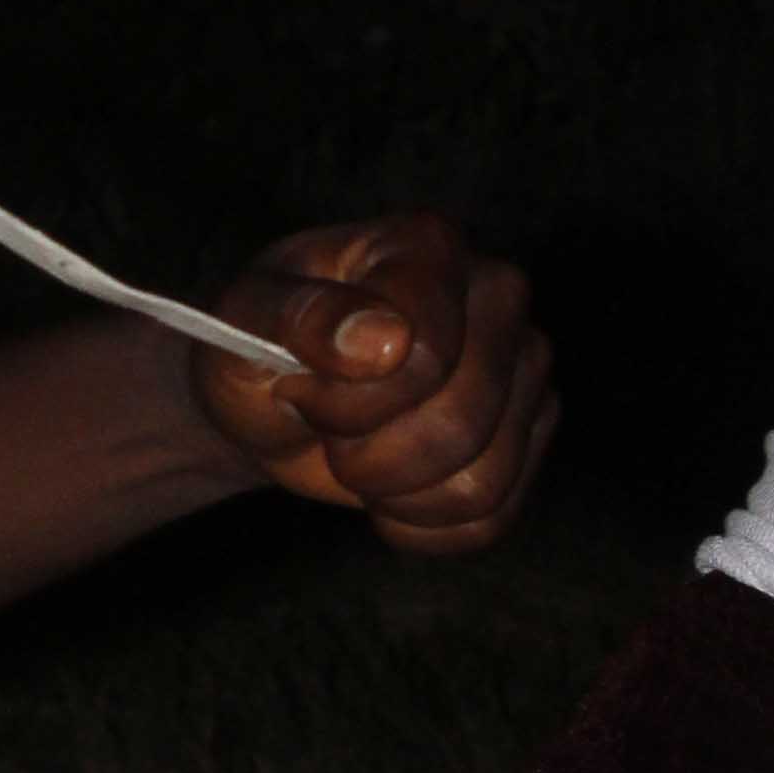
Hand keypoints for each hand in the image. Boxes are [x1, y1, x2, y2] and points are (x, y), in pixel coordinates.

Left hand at [192, 209, 553, 552]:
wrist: (275, 400)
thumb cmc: (259, 345)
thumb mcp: (243, 321)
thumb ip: (297, 317)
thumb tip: (380, 340)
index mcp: (428, 247)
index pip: (425, 350)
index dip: (349, 397)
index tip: (301, 385)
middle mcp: (497, 294)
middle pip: (461, 422)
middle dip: (368, 454)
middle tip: (326, 426)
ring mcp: (525, 366)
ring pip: (482, 480)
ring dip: (394, 492)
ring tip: (358, 454)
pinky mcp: (529, 434)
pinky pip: (490, 518)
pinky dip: (422, 525)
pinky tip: (388, 493)